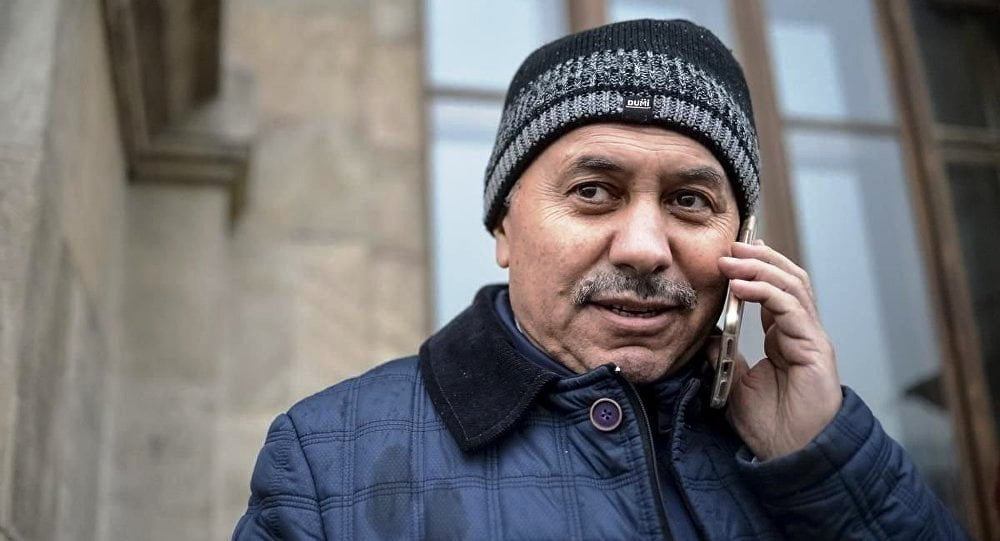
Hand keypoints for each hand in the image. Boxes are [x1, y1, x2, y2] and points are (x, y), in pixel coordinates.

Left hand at [713, 239, 841, 460]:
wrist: (793, 456)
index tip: (729, 254)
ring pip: (792, 286)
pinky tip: (742, 286)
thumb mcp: (736, 384)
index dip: (754, 269)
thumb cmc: (770, 426)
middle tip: (730, 245)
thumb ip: (725, 356)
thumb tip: (706, 334)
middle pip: (787, 279)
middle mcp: (801, 332)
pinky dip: (767, 291)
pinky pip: (791, 308)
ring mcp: (810, 338)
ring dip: (761, 267)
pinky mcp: (814, 348)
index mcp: (784, 337)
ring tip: (733, 258)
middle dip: (759, 258)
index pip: (774, 290)